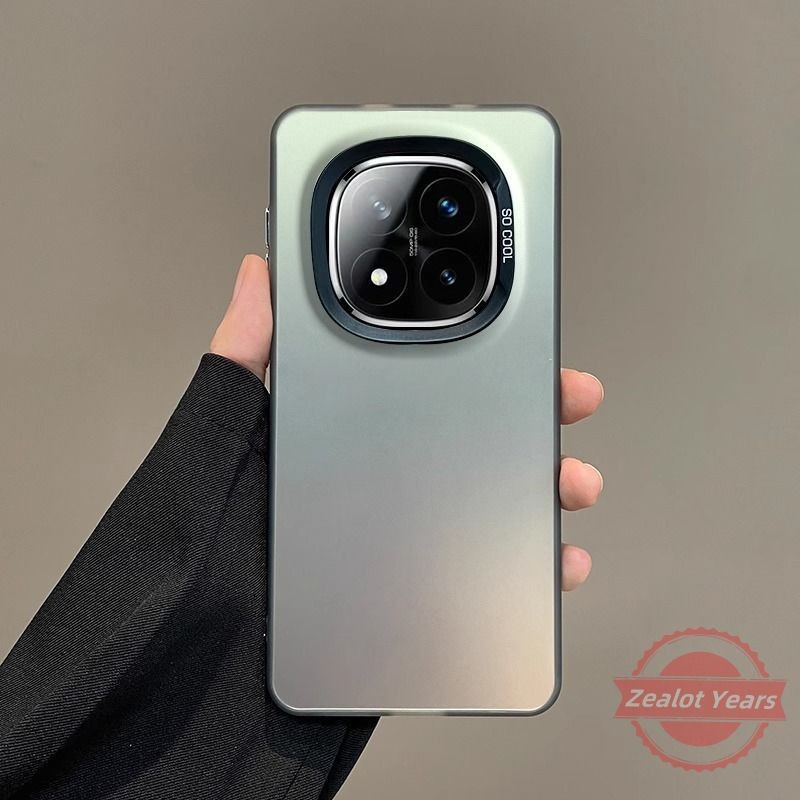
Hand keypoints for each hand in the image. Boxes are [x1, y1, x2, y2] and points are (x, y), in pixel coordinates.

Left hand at [211, 255, 603, 590]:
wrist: (191, 664)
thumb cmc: (195, 545)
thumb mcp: (220, 435)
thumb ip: (243, 355)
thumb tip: (257, 272)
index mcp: (348, 438)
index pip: (428, 385)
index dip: (484, 361)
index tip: (529, 345)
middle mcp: (383, 487)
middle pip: (476, 441)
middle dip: (533, 419)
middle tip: (568, 402)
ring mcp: (404, 545)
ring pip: (495, 508)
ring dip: (545, 493)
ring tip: (570, 485)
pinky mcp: (416, 603)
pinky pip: (488, 582)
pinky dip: (534, 573)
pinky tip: (556, 562)